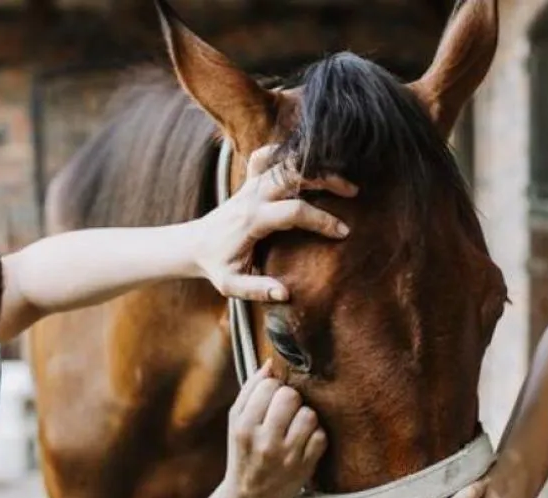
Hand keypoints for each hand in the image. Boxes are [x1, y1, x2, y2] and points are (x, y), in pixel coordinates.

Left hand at [193, 144, 357, 301]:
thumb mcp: (231, 285)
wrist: (194, 245)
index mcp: (252, 219)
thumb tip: (285, 293)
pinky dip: (285, 153)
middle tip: (353, 192)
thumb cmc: (216, 266)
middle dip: (326, 180)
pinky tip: (306, 162)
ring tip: (340, 178)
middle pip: (294, 175)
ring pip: (285, 162)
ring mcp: (250, 185)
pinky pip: (266, 156)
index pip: (294, 211)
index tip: (343, 232)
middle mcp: (252, 196)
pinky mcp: (249, 181)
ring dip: (314, 166)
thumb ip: (257, 289)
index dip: (321, 220)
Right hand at [222, 360, 326, 497]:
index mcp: (244, 427)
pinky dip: (315, 436)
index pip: (268, 386)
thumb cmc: (243, 453)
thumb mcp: (236, 422)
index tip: (271, 398)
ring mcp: (287, 456)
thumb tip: (271, 363)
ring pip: (309, 414)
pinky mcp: (305, 467)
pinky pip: (321, 436)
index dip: (273, 387)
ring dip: (305, 416)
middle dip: (291, 398)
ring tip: (295, 426)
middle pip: (291, 396)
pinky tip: (303, 442)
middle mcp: (264, 441)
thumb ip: (250, 390)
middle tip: (286, 410)